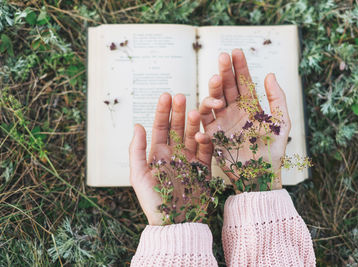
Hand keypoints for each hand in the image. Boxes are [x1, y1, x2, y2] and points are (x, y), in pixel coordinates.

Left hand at [129, 93, 212, 224]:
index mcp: (158, 153)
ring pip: (192, 135)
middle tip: (180, 96)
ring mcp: (190, 159)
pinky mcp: (204, 168)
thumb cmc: (154, 201)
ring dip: (193, 123)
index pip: (160, 127)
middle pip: (177, 127)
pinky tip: (202, 134)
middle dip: (178, 112)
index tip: (165, 96)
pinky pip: (206, 151)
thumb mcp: (139, 175)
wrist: (175, 223)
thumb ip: (137, 150)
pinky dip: (205, 141)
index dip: (162, 112)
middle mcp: (175, 153)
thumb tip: (137, 125)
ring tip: (194, 110)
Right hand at [199, 49, 290, 189]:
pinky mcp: (213, 137)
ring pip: (213, 102)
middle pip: (227, 88)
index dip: (240, 67)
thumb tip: (269, 75)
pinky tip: (202, 116)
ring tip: (215, 82)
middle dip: (224, 72)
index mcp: (250, 107)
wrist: (263, 176)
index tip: (236, 51)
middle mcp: (234, 112)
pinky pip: (204, 127)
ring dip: (212, 92)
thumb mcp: (281, 123)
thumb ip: (277, 99)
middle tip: (223, 57)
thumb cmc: (274, 151)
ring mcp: (222, 123)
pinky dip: (201, 122)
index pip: (243, 82)